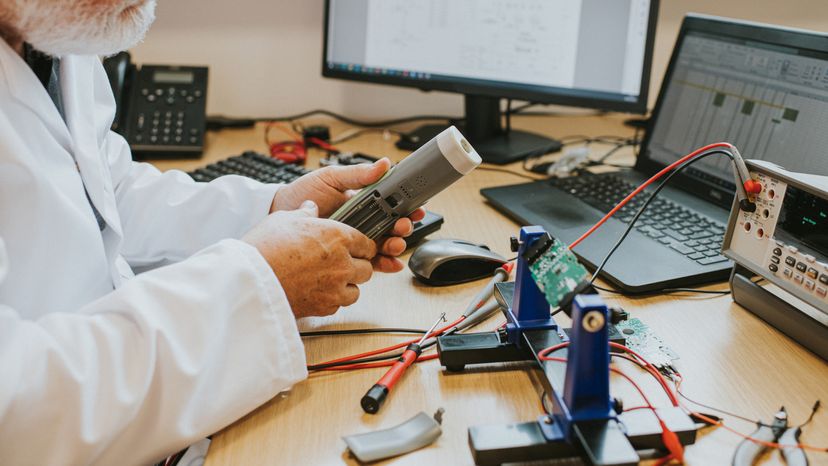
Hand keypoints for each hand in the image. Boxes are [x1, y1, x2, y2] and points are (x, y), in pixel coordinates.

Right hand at [243, 201, 376, 317]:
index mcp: (338, 237)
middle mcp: (342, 263)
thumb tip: (310, 207)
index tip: (355, 247)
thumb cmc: (265, 247)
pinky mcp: (324, 307)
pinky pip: (338, 305)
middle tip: (341, 263)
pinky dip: (332, 300)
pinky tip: (318, 292)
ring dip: (347, 285)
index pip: (367, 243)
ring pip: (356, 290)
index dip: (361, 245)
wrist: (250, 279)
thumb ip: (304, 214)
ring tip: (329, 280)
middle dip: (357, 266)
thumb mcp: (284, 219)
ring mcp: (335, 287)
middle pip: (367, 268)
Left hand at [271, 159, 425, 272]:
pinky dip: (384, 264)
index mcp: (363, 200)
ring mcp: (355, 239)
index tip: (415, 208)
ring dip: (395, 246)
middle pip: (392, 227)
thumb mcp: (330, 177)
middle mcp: (362, 221)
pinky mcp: (347, 256)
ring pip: (384, 246)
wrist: (278, 214)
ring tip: (395, 245)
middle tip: (403, 227)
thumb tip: (382, 165)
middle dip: (403, 228)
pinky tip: (390, 264)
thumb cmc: (302, 194)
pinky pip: (369, 262)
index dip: (406, 207)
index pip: (391, 204)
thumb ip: (357, 174)